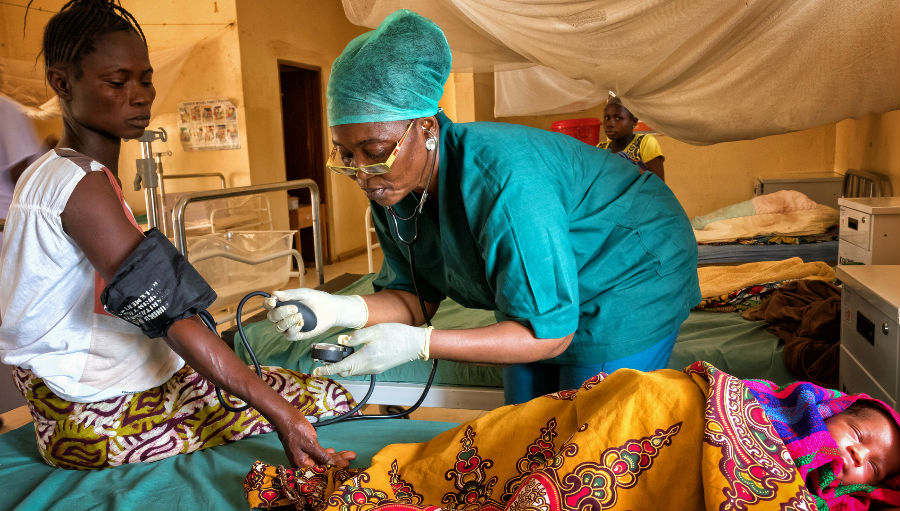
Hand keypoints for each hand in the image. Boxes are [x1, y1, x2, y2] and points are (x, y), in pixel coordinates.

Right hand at [264, 288, 367, 340]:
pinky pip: (288, 335)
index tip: (273, 301)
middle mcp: (282, 316)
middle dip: (281, 312)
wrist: (331, 309)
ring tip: (300, 315)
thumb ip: (290, 294)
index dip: (267, 303)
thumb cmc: (316, 299)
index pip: (268, 304)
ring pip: (278, 327)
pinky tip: (301, 323)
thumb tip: (275, 294)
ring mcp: (288, 326)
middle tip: (295, 308)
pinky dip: (293, 329)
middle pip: (271, 317)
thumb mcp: (304, 294)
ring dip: (287, 321)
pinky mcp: (296, 334)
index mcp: (281, 304)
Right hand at [275, 411, 356, 467]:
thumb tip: (332, 465)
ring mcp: (304, 456)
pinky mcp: (305, 449)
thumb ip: (322, 455)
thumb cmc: (296, 429)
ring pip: (322, 458)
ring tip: (348, 454)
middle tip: (351, 457)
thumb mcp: (311, 443)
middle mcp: (302, 462)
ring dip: (335, 456)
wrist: (286, 417)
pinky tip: (334, 451)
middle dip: (338, 460)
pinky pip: (318, 453)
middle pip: (323, 464)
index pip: (321, 469)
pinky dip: (326, 452)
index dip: (335, 467)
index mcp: (301, 464)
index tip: (347, 464)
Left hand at [313, 323, 432, 377]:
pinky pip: (361, 369)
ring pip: (353, 371)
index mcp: (365, 358)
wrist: (414, 344)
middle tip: (326, 359)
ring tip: (339, 355)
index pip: (341, 367)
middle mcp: (369, 367)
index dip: (327, 370)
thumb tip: (341, 341)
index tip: (316, 371)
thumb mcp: (373, 331)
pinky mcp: (379, 368)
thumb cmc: (395, 334)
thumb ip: (355, 337)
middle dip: (334, 367)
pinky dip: (353, 364)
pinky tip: (353, 354)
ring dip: (344, 366)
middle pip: (346, 372)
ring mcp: (375, 369)